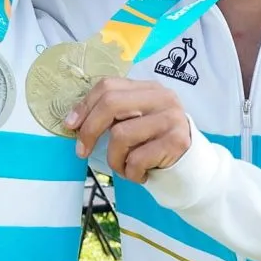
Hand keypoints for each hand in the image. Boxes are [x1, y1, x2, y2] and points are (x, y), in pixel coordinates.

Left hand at [64, 77, 189, 183]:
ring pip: (121, 136)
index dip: (84, 106)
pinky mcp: (177, 141)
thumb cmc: (153, 143)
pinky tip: (140, 173)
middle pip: (111, 104)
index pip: (108, 86)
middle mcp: (162, 97)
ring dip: (114, 159)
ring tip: (124, 166)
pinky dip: (131, 172)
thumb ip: (112, 114)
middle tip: (82, 151)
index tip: (70, 126)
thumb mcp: (135, 121)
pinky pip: (137, 159)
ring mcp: (171, 118)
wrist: (190, 165)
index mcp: (148, 87)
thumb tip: (73, 121)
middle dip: (90, 130)